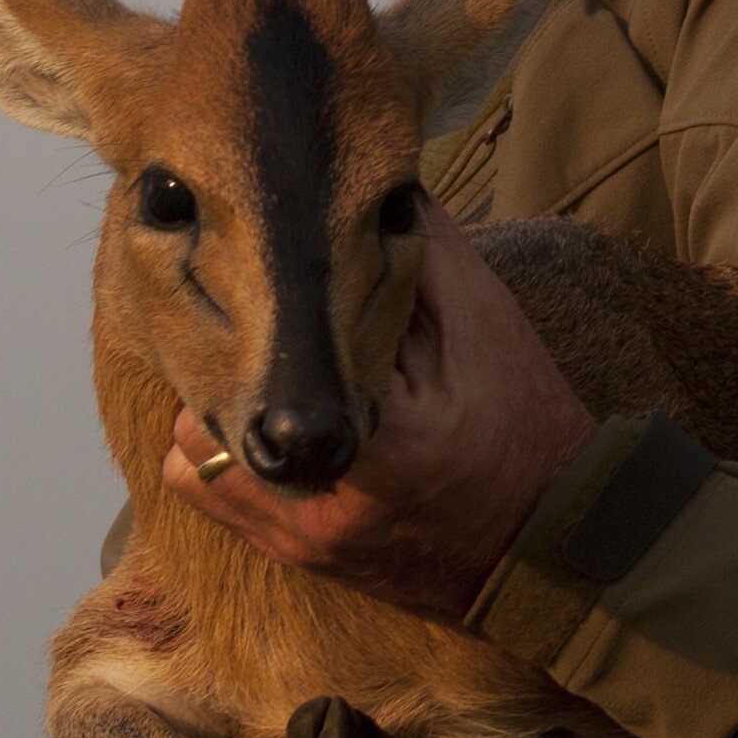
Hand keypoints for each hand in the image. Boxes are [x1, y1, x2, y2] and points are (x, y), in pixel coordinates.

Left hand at [163, 217, 594, 615]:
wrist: (543, 538)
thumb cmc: (522, 425)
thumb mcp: (488, 322)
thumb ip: (425, 249)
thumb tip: (372, 182)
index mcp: (376, 443)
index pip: (264, 360)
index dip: (244, 305)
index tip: (249, 268)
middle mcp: (322, 499)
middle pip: (210, 409)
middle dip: (222, 354)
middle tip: (246, 315)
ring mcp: (298, 537)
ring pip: (194, 454)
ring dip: (213, 406)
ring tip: (258, 370)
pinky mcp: (292, 554)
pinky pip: (212, 495)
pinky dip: (220, 453)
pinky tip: (265, 421)